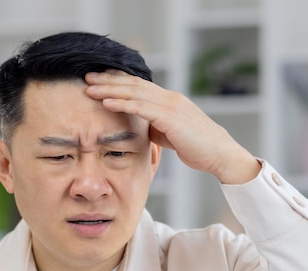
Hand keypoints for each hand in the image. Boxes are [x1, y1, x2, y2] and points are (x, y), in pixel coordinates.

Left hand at [84, 71, 260, 184]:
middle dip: (108, 80)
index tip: (99, 80)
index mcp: (170, 100)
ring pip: (134, 93)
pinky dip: (122, 104)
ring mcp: (171, 105)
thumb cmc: (198, 148)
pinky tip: (107, 103)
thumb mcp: (172, 134)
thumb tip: (142, 128)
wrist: (220, 155)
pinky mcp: (170, 118)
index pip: (139, 85)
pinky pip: (141, 108)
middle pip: (133, 84)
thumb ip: (157, 127)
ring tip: (90, 89)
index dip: (118, 81)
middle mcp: (170, 98)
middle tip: (87, 78)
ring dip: (110, 90)